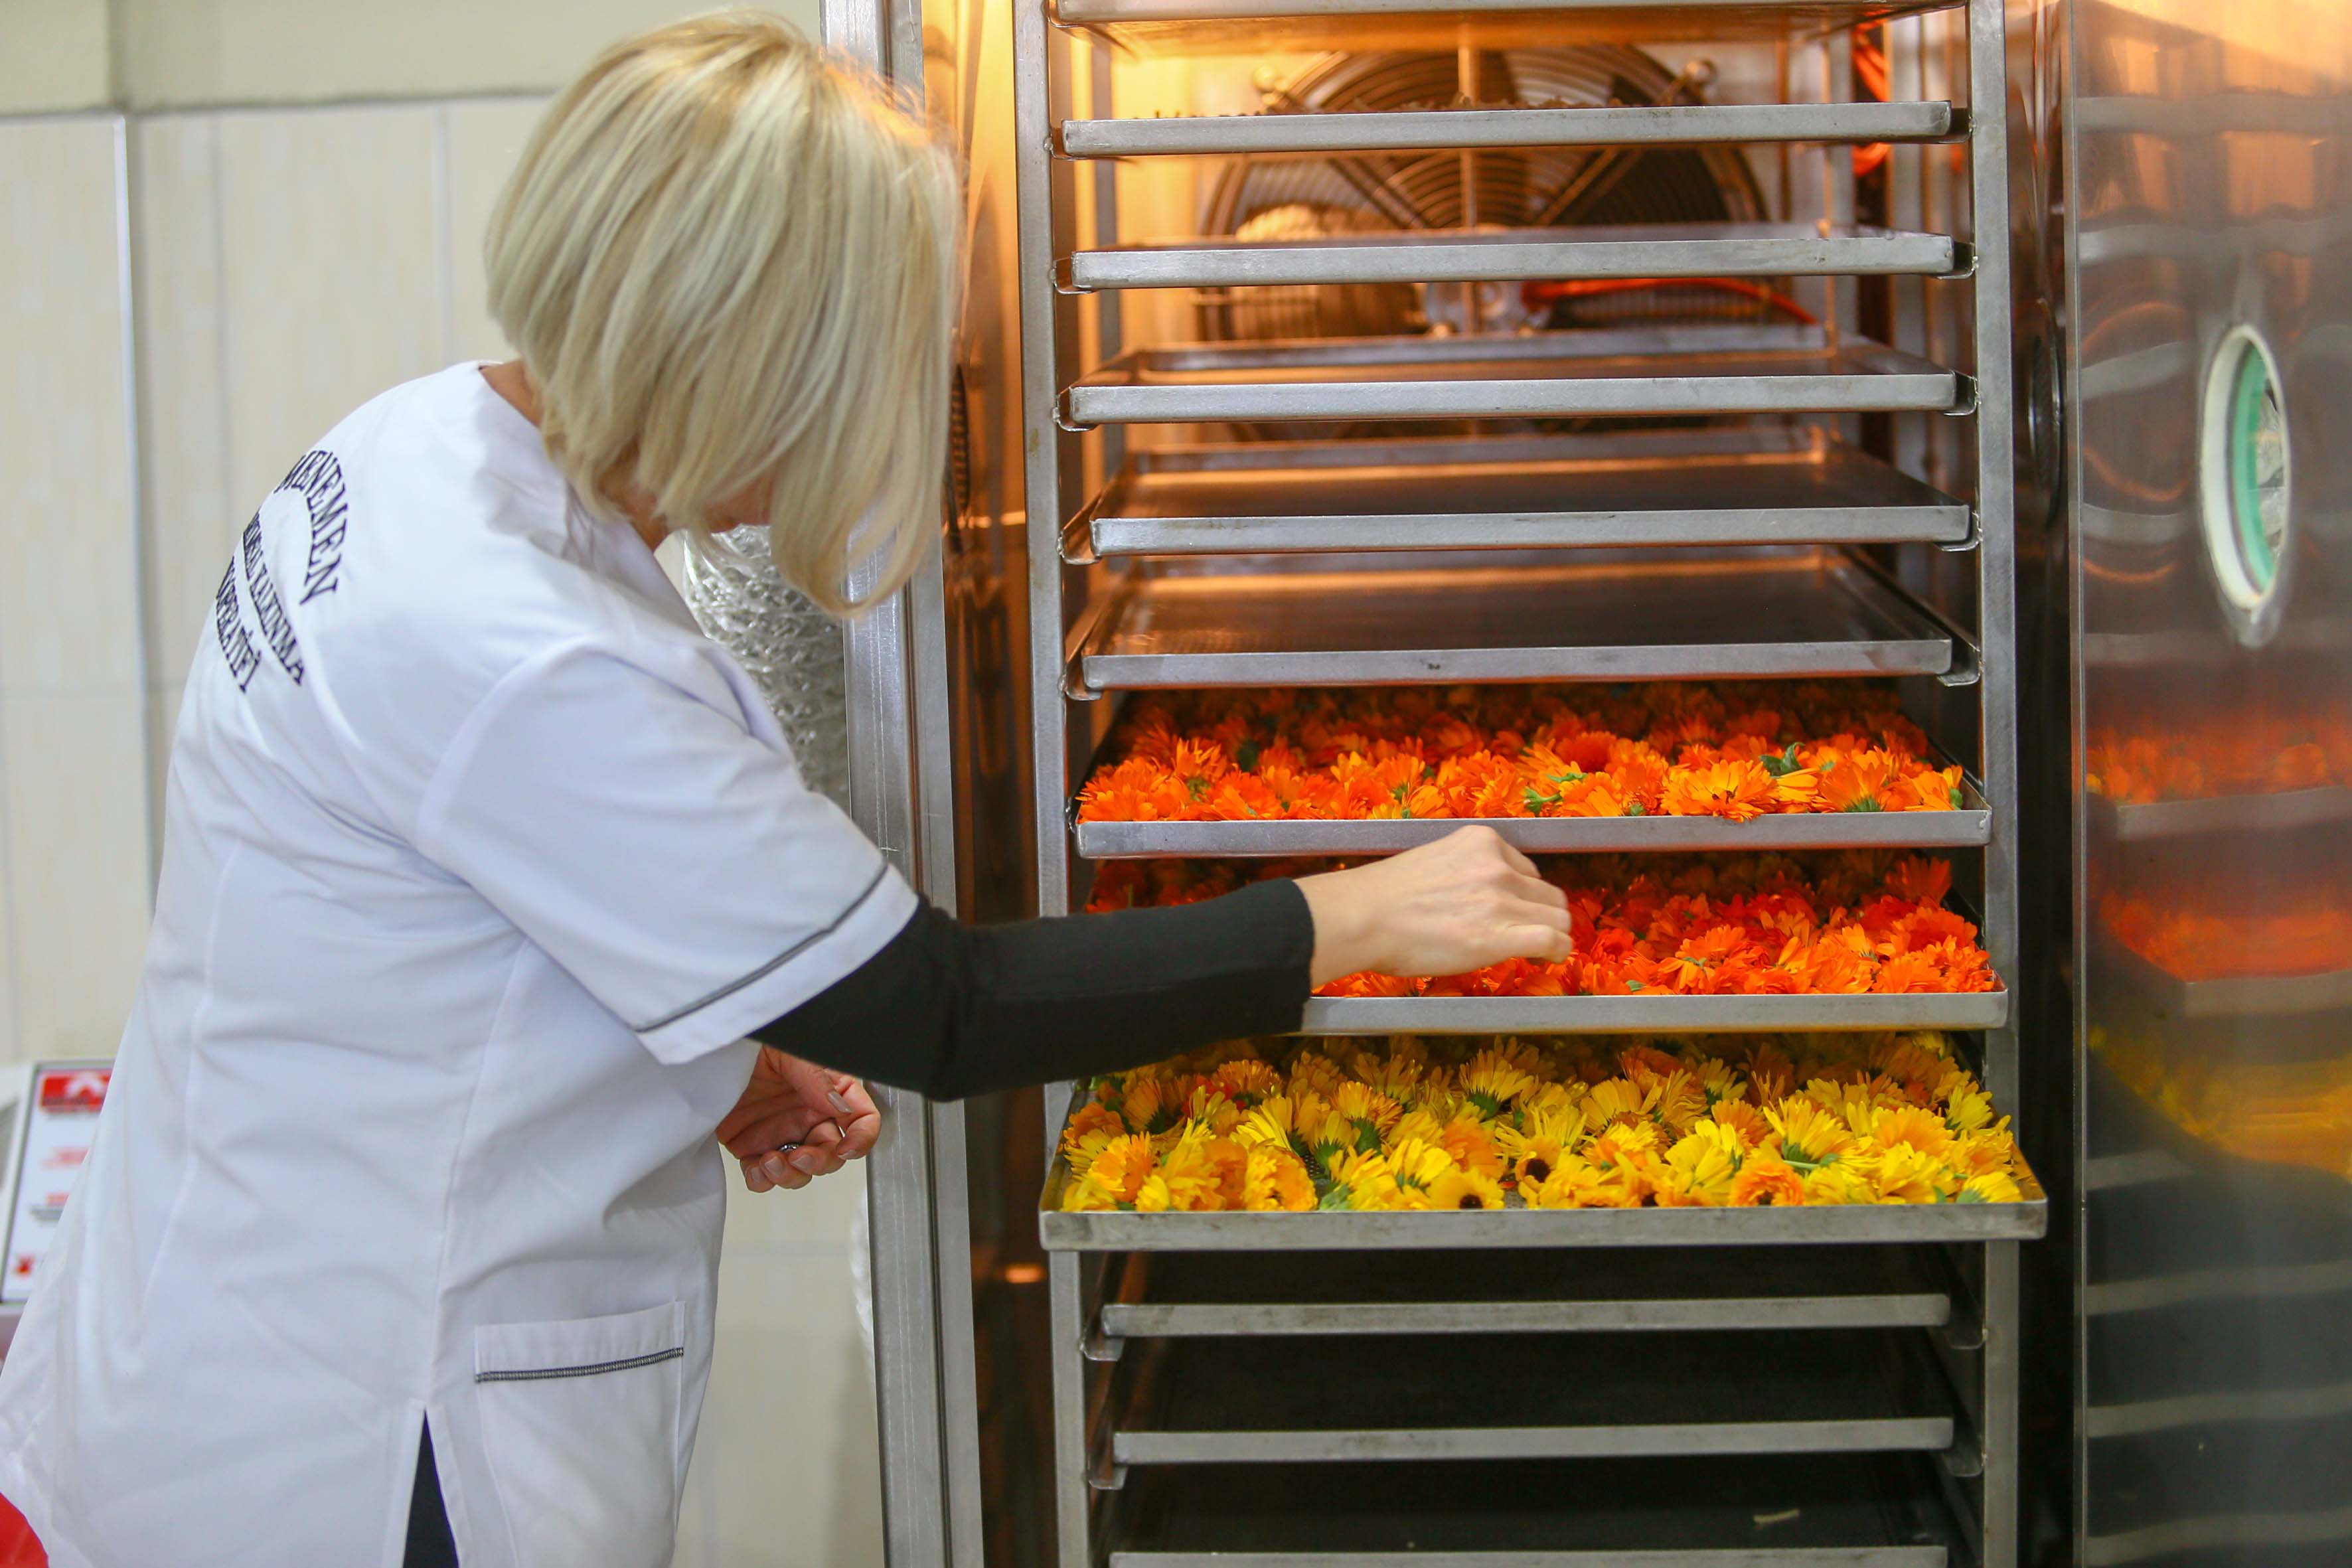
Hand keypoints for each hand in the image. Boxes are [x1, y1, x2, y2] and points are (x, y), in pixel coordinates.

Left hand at [716, 1049, 881, 1192]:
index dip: (861, 1138)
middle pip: (832, 1153)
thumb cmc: (760, 1039)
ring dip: (790, 1175)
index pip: (861, 1119)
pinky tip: (756, 1170)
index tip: (846, 1149)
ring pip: (800, 1170)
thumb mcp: (794, 1052)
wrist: (714, 1050)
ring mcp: (783, 1132)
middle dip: (819, 1162)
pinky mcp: (752, 1145)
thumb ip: (818, 1079)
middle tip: (800, 1158)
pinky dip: (762, 1180)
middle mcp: (810, 1115)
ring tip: (771, 1163)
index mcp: (830, 1090)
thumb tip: (839, 1106)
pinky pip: (763, 1174)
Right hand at [1295, 825, 1573, 985]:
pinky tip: (1548, 959)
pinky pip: (1553, 940)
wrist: (1363, 916)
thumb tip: (1478, 898)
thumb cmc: (1383, 895)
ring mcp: (1502, 899)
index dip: (1525, 896)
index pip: (1527, 870)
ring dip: (1551, 935)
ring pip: (1558, 917)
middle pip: (1549, 894)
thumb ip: (1466, 871)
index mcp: (1483, 841)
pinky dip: (1557, 951)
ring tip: (1535, 951)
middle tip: (1525, 936)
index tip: (1514, 912)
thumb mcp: (1435, 860)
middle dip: (1542, 916)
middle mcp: (1499, 865)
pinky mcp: (1501, 935)